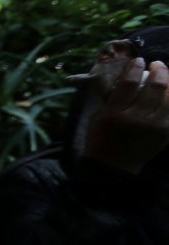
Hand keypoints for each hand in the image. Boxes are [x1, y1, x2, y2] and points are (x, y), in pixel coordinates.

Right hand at [84, 58, 168, 173]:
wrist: (112, 167)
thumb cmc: (100, 139)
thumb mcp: (98, 117)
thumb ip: (111, 96)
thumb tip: (123, 74)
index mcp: (114, 114)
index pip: (129, 82)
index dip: (136, 67)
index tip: (139, 61)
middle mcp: (136, 119)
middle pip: (155, 86)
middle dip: (160, 70)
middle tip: (158, 65)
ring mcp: (154, 127)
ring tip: (166, 76)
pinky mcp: (165, 133)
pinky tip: (168, 93)